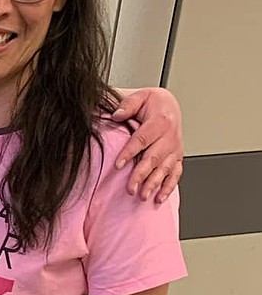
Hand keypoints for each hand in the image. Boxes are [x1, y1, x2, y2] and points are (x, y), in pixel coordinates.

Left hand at [111, 87, 182, 202]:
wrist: (170, 106)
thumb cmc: (154, 104)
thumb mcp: (141, 96)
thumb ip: (128, 104)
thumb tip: (117, 114)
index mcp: (160, 121)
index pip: (142, 139)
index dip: (130, 152)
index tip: (118, 165)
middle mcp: (170, 137)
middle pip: (154, 158)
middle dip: (142, 174)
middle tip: (131, 188)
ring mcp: (174, 149)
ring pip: (164, 169)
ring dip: (154, 184)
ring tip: (143, 196)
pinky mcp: (177, 158)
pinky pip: (175, 174)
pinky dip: (169, 187)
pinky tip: (159, 198)